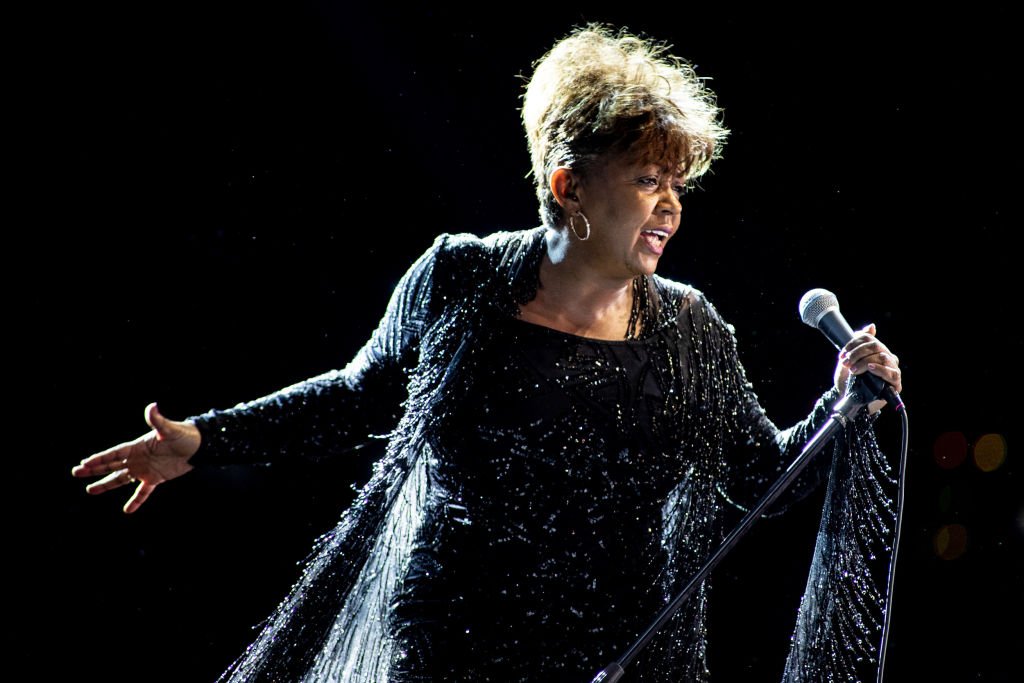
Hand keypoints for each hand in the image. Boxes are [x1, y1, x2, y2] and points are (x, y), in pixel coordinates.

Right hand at [71, 402, 200, 513]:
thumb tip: (152, 406)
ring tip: (90, 490)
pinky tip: (127, 510)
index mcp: (138, 446)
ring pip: (121, 479)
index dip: (100, 458)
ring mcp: (145, 469)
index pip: (115, 453)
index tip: (85, 463)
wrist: (199, 446)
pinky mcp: (156, 478)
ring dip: (106, 484)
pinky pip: (143, 492)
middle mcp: (138, 458)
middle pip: (112, 465)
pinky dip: (136, 501)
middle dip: (94, 469)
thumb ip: (157, 420)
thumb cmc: (184, 435)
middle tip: (76, 472)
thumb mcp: (169, 429)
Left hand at [833, 323, 902, 413]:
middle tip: (845, 363)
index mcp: (877, 351)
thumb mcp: (849, 362)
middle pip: (875, 346)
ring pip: (881, 357)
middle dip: (857, 353)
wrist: (851, 401)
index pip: (868, 339)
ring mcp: (892, 369)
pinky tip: (869, 368)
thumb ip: (856, 346)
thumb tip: (871, 326)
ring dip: (864, 362)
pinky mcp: (895, 382)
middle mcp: (887, 357)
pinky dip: (879, 369)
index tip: (842, 354)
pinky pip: (891, 373)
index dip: (853, 344)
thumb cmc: (851, 381)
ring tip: (853, 369)